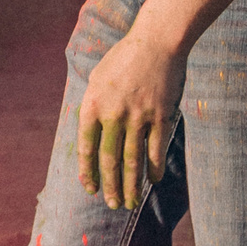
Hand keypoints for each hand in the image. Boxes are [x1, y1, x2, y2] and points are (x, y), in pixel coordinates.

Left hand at [76, 28, 185, 208]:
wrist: (156, 41)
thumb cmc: (124, 59)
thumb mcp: (98, 79)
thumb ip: (93, 107)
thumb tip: (90, 137)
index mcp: (92, 104)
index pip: (86, 148)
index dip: (87, 172)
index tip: (90, 189)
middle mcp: (113, 113)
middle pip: (109, 160)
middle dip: (109, 186)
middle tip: (111, 204)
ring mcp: (138, 116)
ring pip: (133, 160)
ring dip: (131, 185)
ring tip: (129, 202)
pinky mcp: (161, 116)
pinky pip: (156, 149)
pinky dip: (155, 169)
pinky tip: (154, 181)